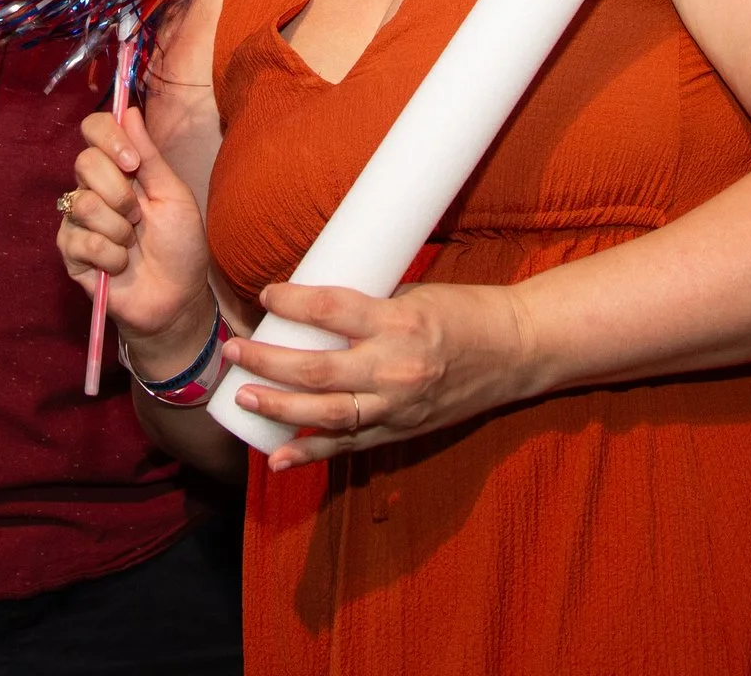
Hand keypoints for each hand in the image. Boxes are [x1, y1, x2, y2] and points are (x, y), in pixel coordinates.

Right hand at [58, 109, 212, 368]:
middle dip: (120, 192)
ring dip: (118, 228)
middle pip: (84, 162)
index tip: (132, 163)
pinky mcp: (71, 252)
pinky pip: (81, 240)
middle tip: (139, 216)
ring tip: (132, 244)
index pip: (94, 129)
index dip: (108, 138)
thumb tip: (130, 109)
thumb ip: (149, 155)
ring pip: (82, 202)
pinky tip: (121, 265)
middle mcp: (93, 188)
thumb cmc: (180, 246)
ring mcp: (78, 220)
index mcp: (119, 168)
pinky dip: (110, 255)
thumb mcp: (173, 194)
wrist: (177, 298)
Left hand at [219, 279, 536, 473]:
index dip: (293, 301)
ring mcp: (398, 405)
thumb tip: (316, 309)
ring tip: (243, 396)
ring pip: (327, 412)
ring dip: (279, 407)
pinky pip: (350, 444)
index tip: (266, 294)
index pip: (333, 309)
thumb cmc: (467, 313)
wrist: (516, 352)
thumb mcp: (415, 295)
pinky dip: (311, 452)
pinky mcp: (402, 430)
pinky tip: (277, 456)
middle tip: (234, 350)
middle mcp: (396, 367)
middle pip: (318, 368)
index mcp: (400, 321)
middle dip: (268, 360)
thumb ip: (369, 308)